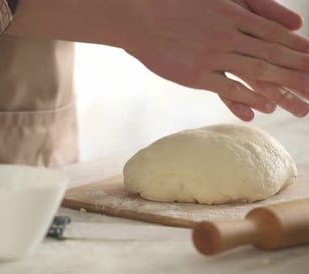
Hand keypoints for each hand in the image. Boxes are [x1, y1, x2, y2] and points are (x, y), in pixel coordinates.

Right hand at [123, 0, 308, 119]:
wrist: (138, 17)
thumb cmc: (175, 5)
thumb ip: (257, 7)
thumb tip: (292, 24)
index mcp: (233, 14)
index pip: (276, 35)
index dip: (299, 50)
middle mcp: (228, 34)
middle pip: (273, 55)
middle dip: (299, 72)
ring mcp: (211, 55)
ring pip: (255, 73)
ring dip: (282, 89)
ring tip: (304, 105)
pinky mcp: (194, 74)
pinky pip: (227, 88)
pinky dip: (248, 98)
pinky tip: (265, 107)